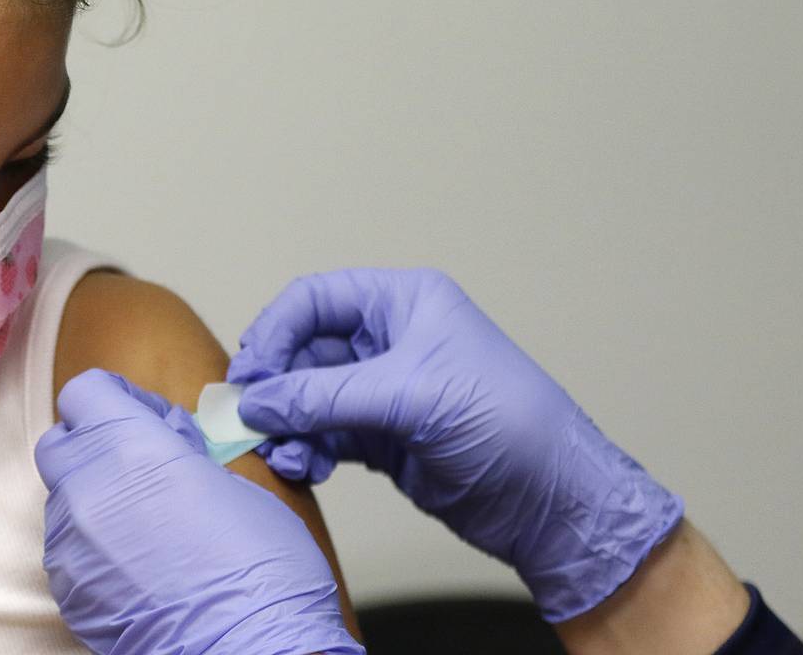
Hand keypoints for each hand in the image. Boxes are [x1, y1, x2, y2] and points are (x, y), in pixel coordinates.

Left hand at [34, 368, 361, 654]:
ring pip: (62, 497)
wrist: (250, 653)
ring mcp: (71, 542)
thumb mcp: (235, 483)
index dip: (115, 397)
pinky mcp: (68, 589)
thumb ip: (182, 452)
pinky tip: (138, 561)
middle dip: (94, 444)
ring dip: (94, 496)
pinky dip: (93, 545)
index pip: (85, 392)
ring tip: (145, 521)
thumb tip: (168, 444)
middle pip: (61, 442)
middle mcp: (88, 489)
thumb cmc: (260, 573)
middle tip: (139, 462)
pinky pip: (67, 548)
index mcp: (131, 448)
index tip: (140, 413)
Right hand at [228, 268, 683, 622]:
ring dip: (287, 426)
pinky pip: (323, 434)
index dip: (274, 332)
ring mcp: (383, 389)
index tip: (250, 375)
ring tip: (283, 456)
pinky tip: (305, 470)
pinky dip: (306, 450)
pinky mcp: (382, 436)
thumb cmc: (506, 424)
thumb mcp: (409, 397)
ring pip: (307, 397)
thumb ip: (323, 397)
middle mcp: (389, 339)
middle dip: (274, 387)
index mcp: (404, 302)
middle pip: (302, 350)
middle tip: (249, 421)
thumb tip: (254, 403)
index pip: (313, 300)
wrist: (553, 502)